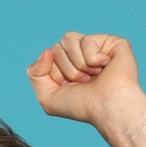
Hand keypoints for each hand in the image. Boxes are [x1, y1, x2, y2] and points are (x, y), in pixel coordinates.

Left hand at [26, 31, 142, 124]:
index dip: (55, 74)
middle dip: (67, 69)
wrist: (106, 107)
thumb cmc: (81, 106)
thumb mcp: (47, 97)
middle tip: (84, 82)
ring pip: (68, 39)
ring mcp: (95, 46)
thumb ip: (35, 74)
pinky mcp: (110, 41)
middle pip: (57, 47)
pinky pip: (86, 40)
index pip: (48, 56)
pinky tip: (105, 66)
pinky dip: (92, 58)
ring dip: (78, 64)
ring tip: (93, 75)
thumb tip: (46, 50)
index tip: (69, 87)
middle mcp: (80, 55)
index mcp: (66, 66)